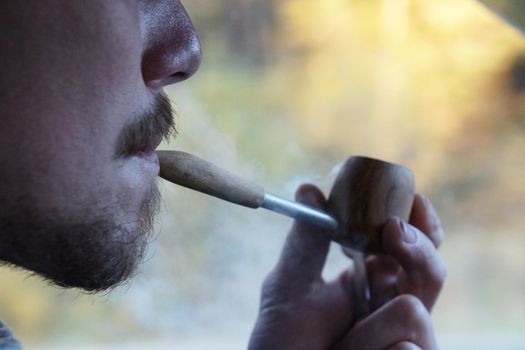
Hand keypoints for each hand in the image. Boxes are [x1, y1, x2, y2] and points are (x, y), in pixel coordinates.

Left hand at [248, 185, 444, 349]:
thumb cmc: (282, 344)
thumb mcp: (288, 288)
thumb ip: (305, 242)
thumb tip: (308, 189)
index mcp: (370, 281)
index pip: (410, 246)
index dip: (421, 223)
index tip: (414, 200)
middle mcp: (393, 307)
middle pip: (431, 271)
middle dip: (417, 250)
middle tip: (393, 231)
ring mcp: (407, 341)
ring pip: (413, 312)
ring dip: (365, 333)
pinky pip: (405, 349)